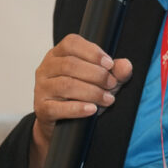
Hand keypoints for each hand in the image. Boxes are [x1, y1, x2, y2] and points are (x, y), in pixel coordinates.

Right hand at [29, 34, 134, 167]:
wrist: (60, 124)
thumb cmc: (78, 96)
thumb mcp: (100, 81)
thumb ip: (114, 72)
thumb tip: (126, 66)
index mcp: (57, 54)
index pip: (71, 43)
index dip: (92, 52)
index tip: (109, 64)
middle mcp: (46, 68)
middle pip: (70, 65)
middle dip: (96, 74)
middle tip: (112, 84)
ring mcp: (41, 88)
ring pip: (66, 85)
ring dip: (91, 92)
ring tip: (108, 99)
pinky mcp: (41, 108)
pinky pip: (58, 107)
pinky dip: (77, 108)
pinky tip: (92, 109)